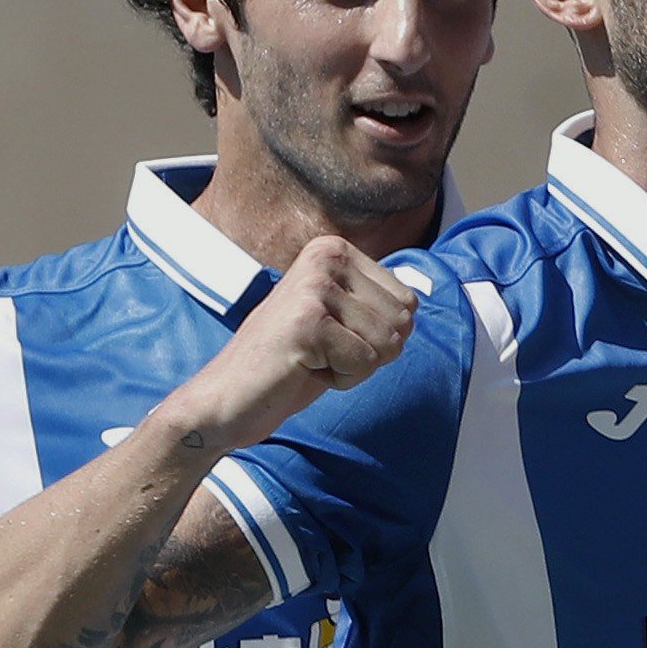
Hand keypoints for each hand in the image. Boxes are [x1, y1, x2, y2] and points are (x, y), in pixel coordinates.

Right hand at [158, 236, 415, 454]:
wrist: (228, 397)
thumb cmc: (290, 362)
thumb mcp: (341, 320)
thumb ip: (378, 304)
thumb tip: (418, 299)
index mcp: (334, 250)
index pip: (408, 302)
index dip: (378, 335)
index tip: (333, 336)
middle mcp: (325, 258)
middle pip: (403, 322)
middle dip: (370, 352)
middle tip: (320, 351)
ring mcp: (314, 287)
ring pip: (387, 343)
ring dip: (354, 366)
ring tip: (310, 358)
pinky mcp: (307, 322)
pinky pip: (365, 363)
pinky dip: (341, 379)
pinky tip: (303, 369)